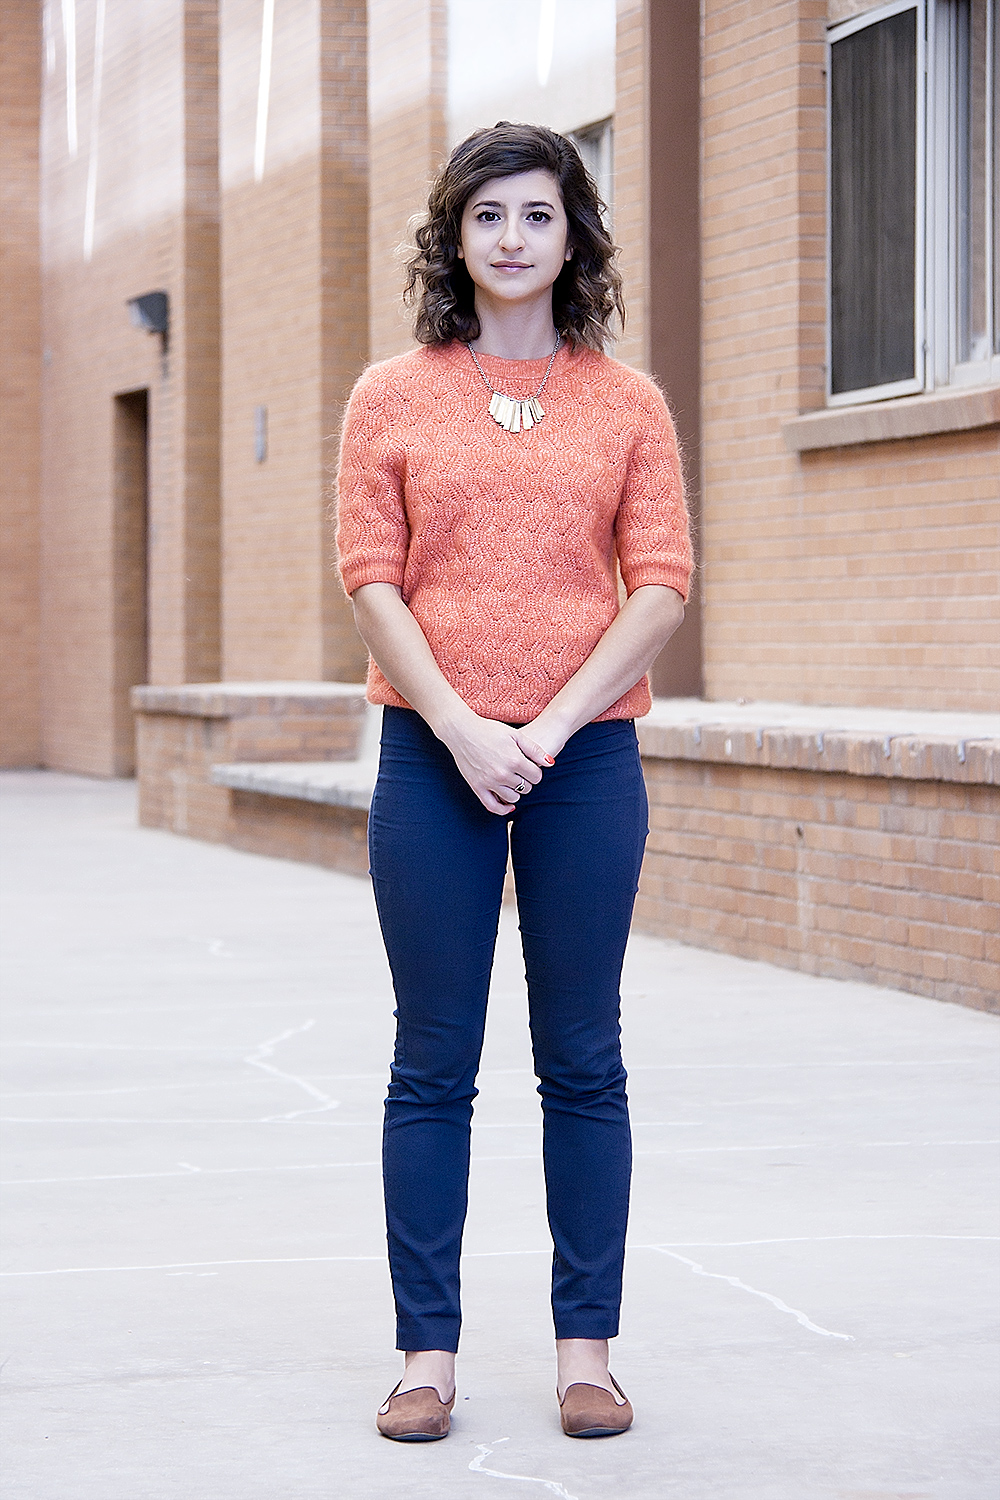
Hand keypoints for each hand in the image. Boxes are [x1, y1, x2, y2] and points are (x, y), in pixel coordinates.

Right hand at [437, 712, 553, 814]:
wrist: (462, 731)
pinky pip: (493, 806)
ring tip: (512, 781)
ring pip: (513, 798)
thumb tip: (550, 763)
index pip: (536, 777)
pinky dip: (503, 809)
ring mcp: (489, 782)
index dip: (536, 772)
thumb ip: (534, 750)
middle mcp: (502, 774)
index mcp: (514, 760)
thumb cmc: (489, 730)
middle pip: (526, 788)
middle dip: (526, 781)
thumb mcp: (515, 735)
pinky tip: (509, 806)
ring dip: (516, 792)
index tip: (530, 767)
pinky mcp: (477, 787)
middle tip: (520, 772)